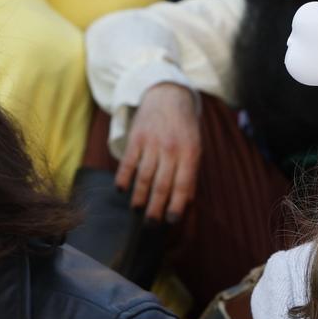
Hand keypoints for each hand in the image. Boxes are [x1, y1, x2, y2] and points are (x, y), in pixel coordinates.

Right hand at [116, 82, 200, 223]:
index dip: (176, 205)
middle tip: (151, 224)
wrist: (167, 95)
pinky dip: (124, 177)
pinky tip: (122, 190)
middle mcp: (171, 149)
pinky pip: (128, 162)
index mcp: (189, 153)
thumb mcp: (195, 146)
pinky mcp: (136, 138)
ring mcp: (152, 143)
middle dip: (155, 208)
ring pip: (144, 176)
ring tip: (136, 210)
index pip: (183, 185)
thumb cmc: (184, 127)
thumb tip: (185, 202)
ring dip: (139, 197)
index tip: (171, 221)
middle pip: (161, 185)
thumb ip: (190, 173)